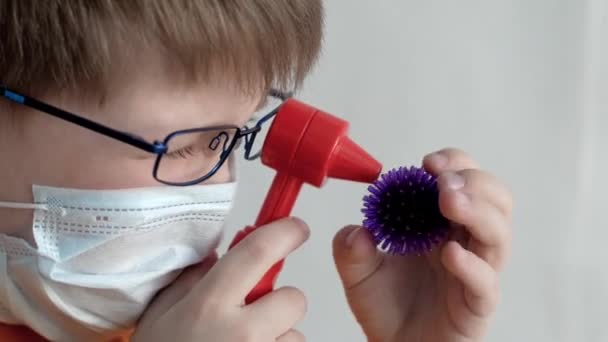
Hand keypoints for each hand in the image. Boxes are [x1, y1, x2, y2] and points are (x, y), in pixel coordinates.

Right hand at [132, 218, 309, 341]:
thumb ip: (191, 281)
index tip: (296, 228)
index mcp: (209, 305)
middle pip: (293, 298)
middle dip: (279, 302)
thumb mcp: (161, 317)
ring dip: (277, 338)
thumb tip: (221, 254)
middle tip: (253, 317)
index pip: (258, 253)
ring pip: (294, 335)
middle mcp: (242, 332)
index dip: (284, 233)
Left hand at [333, 148, 511, 341]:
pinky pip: (487, 282)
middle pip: (495, 199)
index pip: (464, 180)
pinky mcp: (477, 305)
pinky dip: (472, 264)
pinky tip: (449, 254)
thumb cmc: (386, 306)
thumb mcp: (357, 270)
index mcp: (441, 224)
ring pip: (499, 234)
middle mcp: (465, 242)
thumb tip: (358, 230)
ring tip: (448, 202)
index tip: (428, 163)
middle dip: (473, 181)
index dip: (454, 164)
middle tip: (442, 182)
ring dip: (478, 211)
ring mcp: (476, 272)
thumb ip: (351, 248)